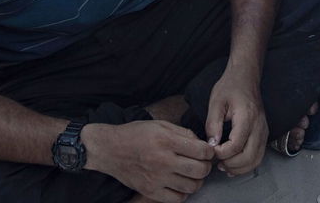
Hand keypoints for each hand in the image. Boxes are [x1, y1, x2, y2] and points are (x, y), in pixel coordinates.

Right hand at [82, 120, 212, 201]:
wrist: (110, 149)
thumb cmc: (135, 134)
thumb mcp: (159, 125)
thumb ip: (182, 133)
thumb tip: (202, 144)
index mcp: (166, 140)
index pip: (201, 151)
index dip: (209, 151)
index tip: (206, 151)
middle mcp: (163, 160)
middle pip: (200, 170)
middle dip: (206, 166)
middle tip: (201, 163)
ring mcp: (157, 178)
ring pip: (192, 186)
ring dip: (196, 180)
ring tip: (190, 174)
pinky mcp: (151, 191)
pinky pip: (178, 198)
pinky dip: (183, 192)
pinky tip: (179, 184)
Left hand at [205, 68, 267, 176]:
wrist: (246, 77)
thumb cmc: (230, 86)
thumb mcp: (216, 101)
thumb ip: (213, 124)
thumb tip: (211, 144)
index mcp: (247, 117)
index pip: (236, 145)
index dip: (222, 153)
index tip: (212, 150)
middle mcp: (259, 127)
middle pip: (249, 157)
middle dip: (231, 165)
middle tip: (217, 163)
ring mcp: (264, 131)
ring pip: (256, 160)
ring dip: (240, 168)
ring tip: (224, 167)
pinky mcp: (263, 134)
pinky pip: (258, 156)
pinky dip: (247, 165)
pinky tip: (233, 165)